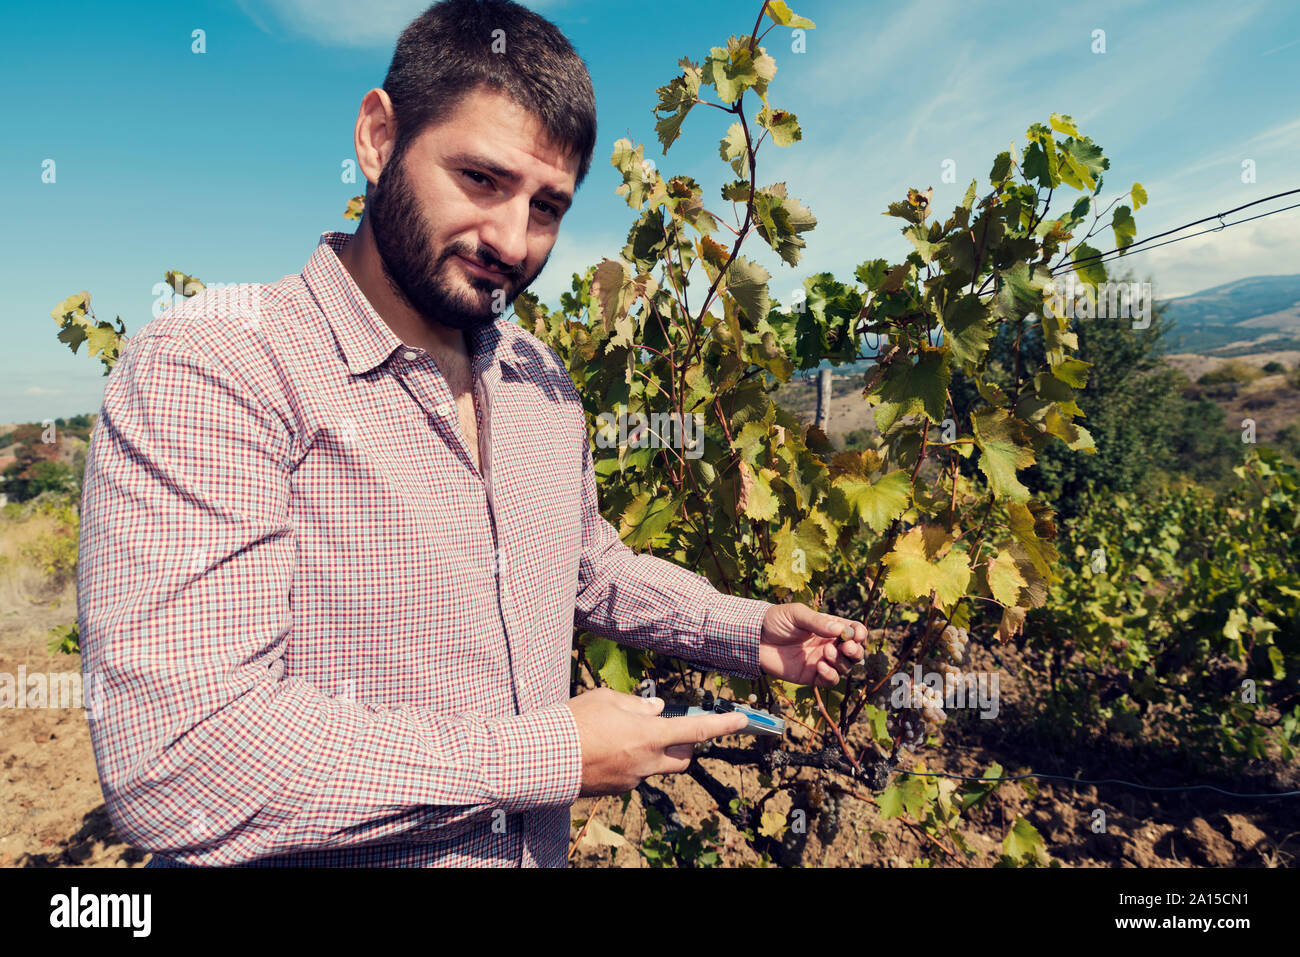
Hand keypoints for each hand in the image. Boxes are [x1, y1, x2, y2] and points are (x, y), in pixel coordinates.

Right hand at [564, 687, 749, 796]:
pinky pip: (633, 773)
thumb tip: (654, 708)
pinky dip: (629, 760)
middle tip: (670, 728)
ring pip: (656, 766)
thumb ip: (637, 704)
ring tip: (621, 734)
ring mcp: (632, 780)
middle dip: (685, 745)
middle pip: (683, 758)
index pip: (697, 731)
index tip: (742, 720)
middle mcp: (647, 762)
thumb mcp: (607, 699)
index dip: (723, 724)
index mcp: (649, 736)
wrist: (544, 759)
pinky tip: (604, 748)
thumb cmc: (575, 723)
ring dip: (652, 751)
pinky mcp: (616, 789)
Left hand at [758, 602, 866, 686]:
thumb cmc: (775, 621)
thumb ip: (817, 622)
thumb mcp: (796, 614)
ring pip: (845, 667)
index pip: (854, 631)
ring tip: (826, 653)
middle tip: (846, 647)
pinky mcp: (811, 675)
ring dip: (841, 661)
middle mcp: (828, 644)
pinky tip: (820, 667)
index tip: (855, 635)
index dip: (859, 634)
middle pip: (855, 652)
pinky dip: (830, 675)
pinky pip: (830, 680)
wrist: (753, 639)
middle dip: (856, 651)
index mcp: (828, 627)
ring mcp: (821, 661)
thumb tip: (840, 630)